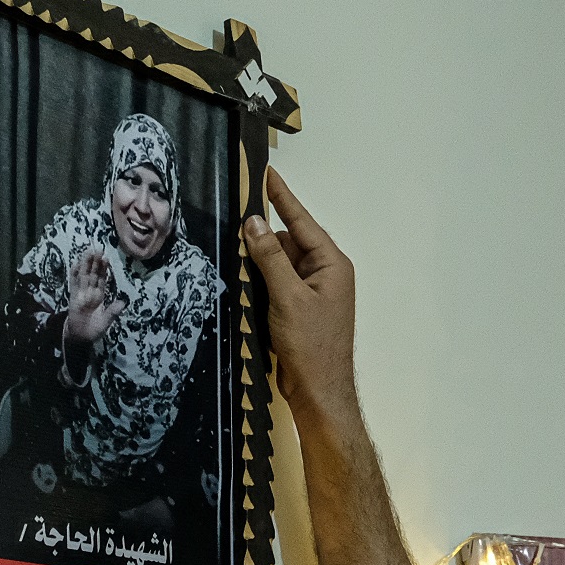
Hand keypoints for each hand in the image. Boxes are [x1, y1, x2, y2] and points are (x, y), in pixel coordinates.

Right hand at [64, 246, 116, 347]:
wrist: (80, 338)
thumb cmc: (93, 330)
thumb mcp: (106, 322)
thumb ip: (113, 312)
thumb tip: (123, 302)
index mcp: (99, 296)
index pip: (102, 279)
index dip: (104, 269)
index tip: (106, 258)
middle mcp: (90, 292)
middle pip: (93, 274)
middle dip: (95, 262)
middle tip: (98, 249)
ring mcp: (81, 294)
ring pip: (83, 275)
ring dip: (85, 264)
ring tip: (88, 252)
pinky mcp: (72, 297)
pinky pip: (73, 283)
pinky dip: (74, 274)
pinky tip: (76, 264)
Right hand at [241, 166, 357, 421]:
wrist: (319, 392)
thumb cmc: (311, 345)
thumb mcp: (287, 297)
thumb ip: (270, 258)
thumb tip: (254, 223)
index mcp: (331, 264)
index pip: (302, 221)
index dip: (282, 197)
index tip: (267, 173)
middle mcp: (325, 273)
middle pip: (288, 241)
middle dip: (262, 239)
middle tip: (233, 228)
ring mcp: (313, 292)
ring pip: (279, 264)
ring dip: (259, 264)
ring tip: (235, 261)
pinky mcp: (299, 309)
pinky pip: (277, 284)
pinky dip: (261, 283)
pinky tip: (244, 285)